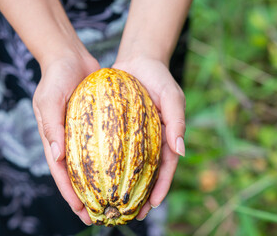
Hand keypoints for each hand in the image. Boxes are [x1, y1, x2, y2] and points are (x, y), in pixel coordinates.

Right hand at [33, 53, 99, 224]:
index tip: (82, 212)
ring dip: (101, 183)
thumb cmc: (55, 78)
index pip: (61, 173)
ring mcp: (82, 134)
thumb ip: (51, 127)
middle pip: (77, 175)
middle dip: (86, 197)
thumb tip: (56, 158)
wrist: (70, 58)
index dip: (70, 194)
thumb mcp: (48, 100)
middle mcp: (68, 140)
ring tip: (115, 200)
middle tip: (98, 217)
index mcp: (53, 139)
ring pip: (92, 164)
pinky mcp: (96, 124)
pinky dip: (112, 160)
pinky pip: (105, 145)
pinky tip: (126, 171)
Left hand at [112, 56, 185, 219]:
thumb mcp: (173, 97)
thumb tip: (180, 151)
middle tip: (131, 214)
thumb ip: (177, 122)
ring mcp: (132, 136)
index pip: (165, 168)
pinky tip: (96, 175)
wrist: (137, 61)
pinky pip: (111, 148)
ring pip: (127, 165)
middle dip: (140, 194)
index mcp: (165, 137)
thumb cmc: (159, 78)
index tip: (152, 205)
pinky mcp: (116, 129)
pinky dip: (106, 163)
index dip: (160, 187)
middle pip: (145, 172)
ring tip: (112, 203)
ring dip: (122, 184)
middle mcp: (149, 141)